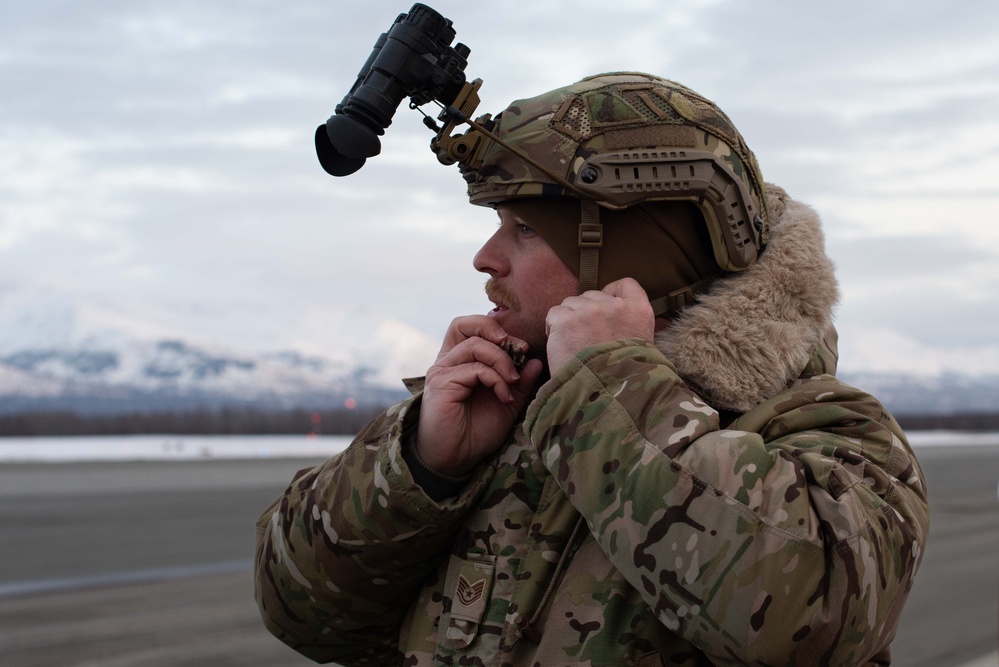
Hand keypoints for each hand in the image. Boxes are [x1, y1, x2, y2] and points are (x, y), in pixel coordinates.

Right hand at [416, 315, 543, 476]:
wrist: (456, 460)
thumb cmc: (477, 433)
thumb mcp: (507, 403)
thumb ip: (521, 382)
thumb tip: (536, 361)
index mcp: (460, 362)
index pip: (472, 327)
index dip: (498, 330)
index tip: (524, 350)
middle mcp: (447, 362)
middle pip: (464, 324)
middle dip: (495, 331)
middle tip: (520, 350)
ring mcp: (442, 371)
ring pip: (474, 346)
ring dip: (501, 360)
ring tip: (514, 381)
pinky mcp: (442, 384)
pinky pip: (474, 369)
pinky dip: (496, 379)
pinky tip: (505, 396)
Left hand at [545, 277, 654, 373]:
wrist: (606, 398)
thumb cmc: (624, 381)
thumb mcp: (642, 350)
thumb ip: (630, 328)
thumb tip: (612, 323)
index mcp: (639, 311)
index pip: (626, 284)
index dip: (612, 291)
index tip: (604, 306)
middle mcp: (614, 306)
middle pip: (592, 295)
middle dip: (585, 312)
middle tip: (584, 337)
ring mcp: (589, 311)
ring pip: (570, 303)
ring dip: (568, 320)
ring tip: (572, 344)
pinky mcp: (565, 321)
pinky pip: (554, 314)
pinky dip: (553, 328)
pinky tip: (560, 345)